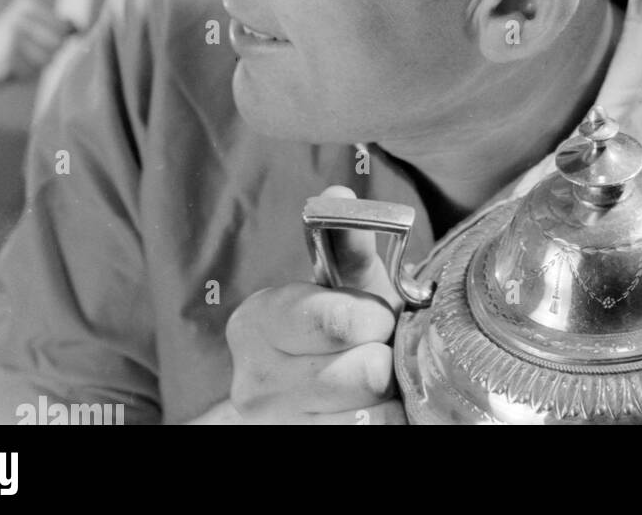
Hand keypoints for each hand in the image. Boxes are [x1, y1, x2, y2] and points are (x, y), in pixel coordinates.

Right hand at [0, 0, 74, 100]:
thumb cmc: (5, 55)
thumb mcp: (31, 35)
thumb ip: (57, 30)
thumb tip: (80, 28)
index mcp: (25, 4)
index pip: (64, 28)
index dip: (53, 44)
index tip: (28, 44)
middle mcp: (19, 15)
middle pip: (59, 43)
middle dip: (45, 57)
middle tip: (20, 56)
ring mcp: (13, 33)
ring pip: (49, 59)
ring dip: (34, 68)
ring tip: (12, 63)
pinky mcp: (7, 54)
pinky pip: (34, 72)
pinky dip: (23, 77)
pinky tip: (5, 71)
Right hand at [223, 186, 405, 424]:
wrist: (312, 388)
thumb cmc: (338, 325)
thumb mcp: (344, 283)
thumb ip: (346, 242)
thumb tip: (339, 196)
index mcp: (255, 322)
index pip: (331, 320)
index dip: (373, 318)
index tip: (384, 316)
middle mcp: (253, 381)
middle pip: (357, 373)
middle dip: (384, 358)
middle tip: (384, 350)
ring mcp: (273, 425)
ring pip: (365, 416)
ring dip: (388, 398)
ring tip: (381, 382)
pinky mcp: (297, 446)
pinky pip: (365, 437)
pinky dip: (383, 423)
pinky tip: (375, 409)